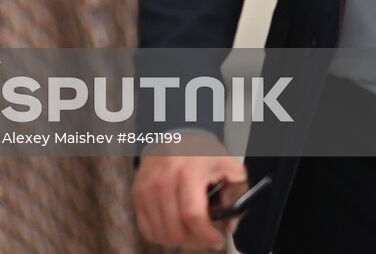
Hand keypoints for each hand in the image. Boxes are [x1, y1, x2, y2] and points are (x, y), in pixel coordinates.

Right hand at [133, 132, 246, 249]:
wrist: (174, 133)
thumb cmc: (202, 152)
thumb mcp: (229, 167)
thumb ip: (238, 197)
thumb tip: (229, 226)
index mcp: (188, 173)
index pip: (193, 215)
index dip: (207, 236)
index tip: (217, 240)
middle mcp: (163, 181)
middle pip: (176, 230)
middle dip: (196, 241)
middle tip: (206, 237)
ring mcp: (147, 188)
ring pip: (161, 233)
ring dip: (179, 240)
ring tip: (191, 232)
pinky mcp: (137, 194)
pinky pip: (146, 228)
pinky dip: (162, 235)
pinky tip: (175, 228)